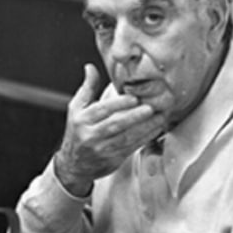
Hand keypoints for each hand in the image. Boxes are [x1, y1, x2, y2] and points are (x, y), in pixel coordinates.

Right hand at [55, 64, 164, 195]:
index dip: (117, 104)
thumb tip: (90, 67)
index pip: (100, 110)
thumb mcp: (76, 108)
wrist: (73, 164)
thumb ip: (87, 88)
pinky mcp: (113, 159)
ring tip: (159, 118)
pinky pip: (131, 147)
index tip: (133, 98)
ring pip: (126, 138)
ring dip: (145, 128)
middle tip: (150, 108)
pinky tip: (155, 130)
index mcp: (81, 119)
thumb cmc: (77, 131)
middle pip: (114, 125)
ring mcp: (102, 149)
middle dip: (134, 117)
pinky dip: (145, 139)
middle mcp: (90, 135)